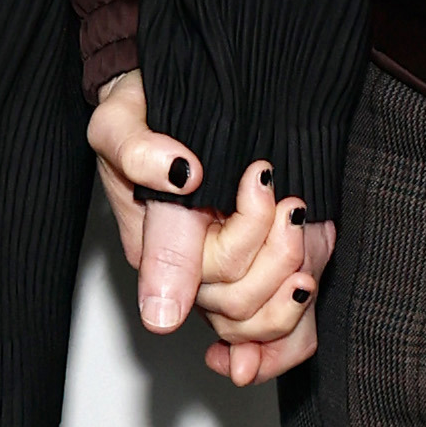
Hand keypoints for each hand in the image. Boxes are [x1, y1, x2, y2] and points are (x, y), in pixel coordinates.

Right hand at [89, 78, 331, 376]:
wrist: (168, 101)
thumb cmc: (138, 116)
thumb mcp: (119, 122)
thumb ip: (137, 151)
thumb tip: (176, 177)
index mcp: (153, 247)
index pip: (210, 268)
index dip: (249, 231)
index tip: (261, 178)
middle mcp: (188, 271)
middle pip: (240, 302)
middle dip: (276, 248)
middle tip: (283, 192)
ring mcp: (221, 277)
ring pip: (262, 319)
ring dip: (293, 267)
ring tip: (296, 212)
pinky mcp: (251, 273)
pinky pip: (280, 325)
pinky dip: (299, 311)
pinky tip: (306, 270)